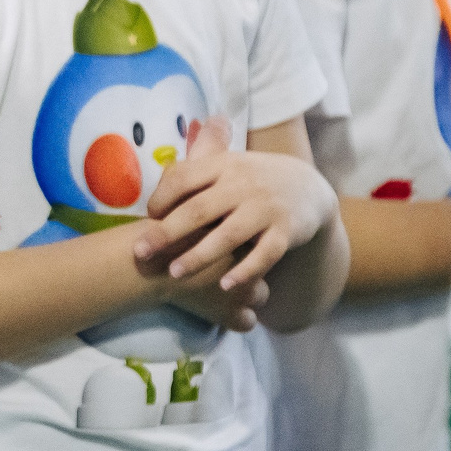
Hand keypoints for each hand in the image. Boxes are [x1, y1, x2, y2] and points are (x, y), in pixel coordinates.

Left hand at [135, 120, 337, 292]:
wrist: (308, 188)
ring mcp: (266, 208)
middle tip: (141, 253)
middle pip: (199, 209)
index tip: (147, 218)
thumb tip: (156, 182)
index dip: (161, 198)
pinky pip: (264, 254)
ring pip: (228, 234)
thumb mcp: (228, 166)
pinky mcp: (286, 232)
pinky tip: (226, 286)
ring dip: (199, 255)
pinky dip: (246, 271)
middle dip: (167, 232)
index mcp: (224, 165)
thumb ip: (195, 171)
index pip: (184, 178)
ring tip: (175, 272)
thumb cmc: (253, 181)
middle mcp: (244, 184)